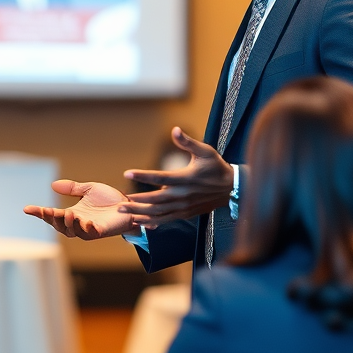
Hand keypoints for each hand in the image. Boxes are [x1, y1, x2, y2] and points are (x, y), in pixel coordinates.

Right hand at [24, 180, 135, 239]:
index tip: (26, 209)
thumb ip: (72, 188)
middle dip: (51, 220)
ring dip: (67, 223)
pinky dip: (85, 228)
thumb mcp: (88, 189)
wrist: (130, 206)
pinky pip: (90, 233)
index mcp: (73, 213)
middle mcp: (78, 223)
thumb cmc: (110, 199)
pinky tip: (83, 221)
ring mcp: (89, 228)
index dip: (39, 213)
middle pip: (58, 226)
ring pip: (72, 231)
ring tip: (66, 213)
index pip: (52, 215)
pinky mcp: (101, 231)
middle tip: (47, 211)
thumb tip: (53, 185)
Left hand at [119, 127, 233, 224]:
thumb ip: (188, 142)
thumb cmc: (216, 167)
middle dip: (136, 202)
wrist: (232, 187)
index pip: (160, 177)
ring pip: (159, 213)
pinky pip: (167, 220)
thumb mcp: (205, 151)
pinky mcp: (187, 213)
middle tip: (120, 203)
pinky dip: (153, 222)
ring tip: (125, 212)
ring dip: (141, 213)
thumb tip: (175, 129)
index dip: (143, 175)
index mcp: (185, 178)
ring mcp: (184, 206)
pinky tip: (141, 222)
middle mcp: (183, 195)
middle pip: (155, 200)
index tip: (127, 173)